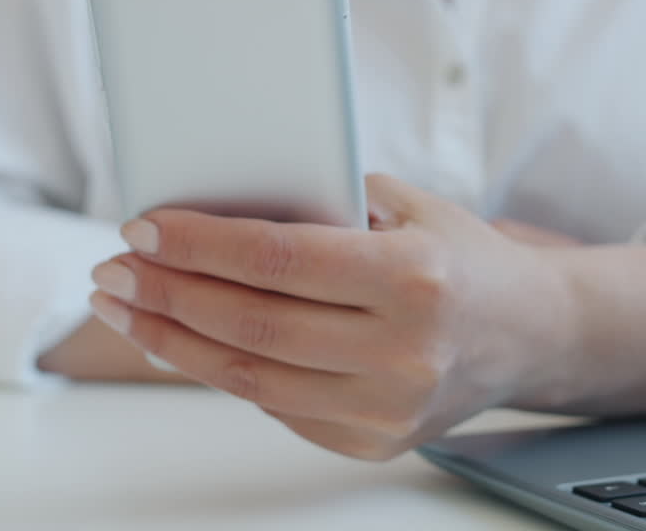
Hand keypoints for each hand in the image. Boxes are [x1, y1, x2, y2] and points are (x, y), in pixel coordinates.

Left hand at [88, 174, 572, 459]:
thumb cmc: (462, 258)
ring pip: (251, 377)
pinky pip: (275, 406)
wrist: (530, 332)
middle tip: (115, 270)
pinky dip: (220, 372)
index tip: (144, 227)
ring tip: (126, 309)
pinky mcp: (375, 441)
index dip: (201, 245)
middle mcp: (407, 351)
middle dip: (167, 294)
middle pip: (253, 324)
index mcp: (418, 279)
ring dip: (172, 342)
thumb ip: (323, 204)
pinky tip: (183, 342)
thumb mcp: (408, 208)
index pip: (281, 260)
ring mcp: (391, 407)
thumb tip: (213, 209)